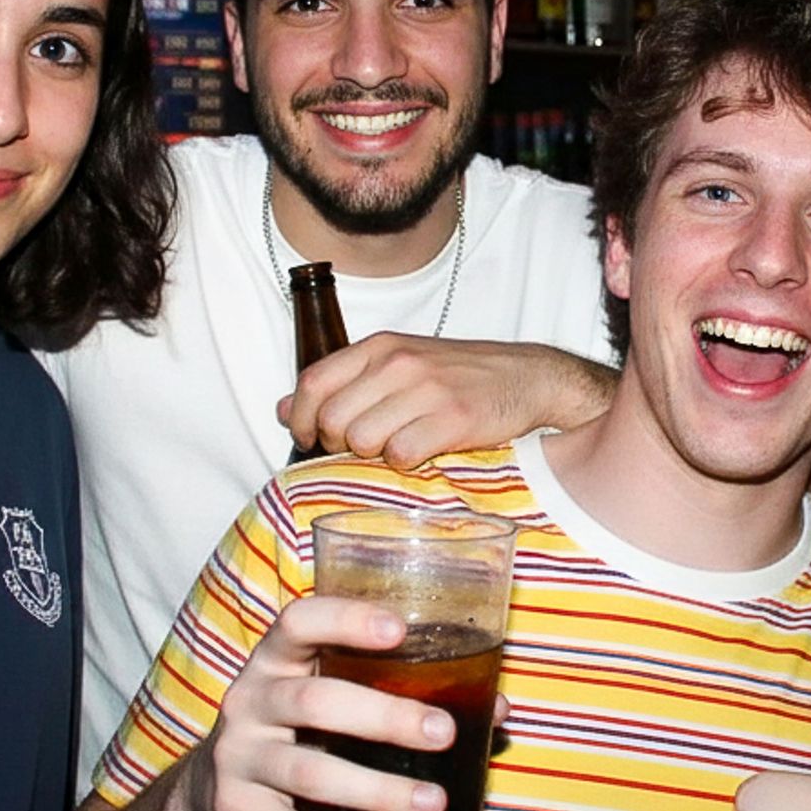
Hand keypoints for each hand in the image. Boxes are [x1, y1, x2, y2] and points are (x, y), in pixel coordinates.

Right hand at [182, 596, 459, 810]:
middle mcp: (250, 702)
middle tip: (444, 733)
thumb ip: (395, 689)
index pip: (299, 622)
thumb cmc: (301, 729)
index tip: (399, 629)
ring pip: (310, 772)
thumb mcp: (331, 694)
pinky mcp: (240, 807)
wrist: (222, 784)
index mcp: (275, 660)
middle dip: (385, 717)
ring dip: (377, 790)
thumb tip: (495, 705)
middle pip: (314, 702)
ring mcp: (241, 759)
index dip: (345, 619)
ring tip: (433, 801)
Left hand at [279, 334, 615, 471]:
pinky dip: (404, 464)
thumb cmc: (456, 375)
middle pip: (333, 418)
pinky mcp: (454, 419)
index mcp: (379, 346)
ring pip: (363, 440)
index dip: (300, 418)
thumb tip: (284, 408)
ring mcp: (427, 390)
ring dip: (371, 455)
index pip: (313, 382)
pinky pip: (402, 455)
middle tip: (358, 449)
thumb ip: (342, 383)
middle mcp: (398, 363)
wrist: (527, 377)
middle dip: (337, 444)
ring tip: (391, 449)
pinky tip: (419, 454)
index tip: (307, 439)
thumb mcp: (395, 364)